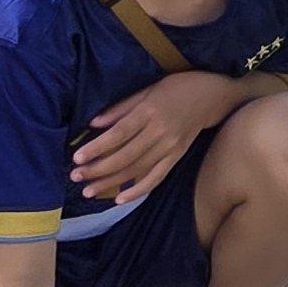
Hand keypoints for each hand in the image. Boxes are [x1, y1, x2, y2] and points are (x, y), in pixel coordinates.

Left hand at [73, 70, 228, 203]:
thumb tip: (93, 124)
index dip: (97, 147)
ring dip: (111, 182)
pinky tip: (119, 199)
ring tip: (89, 190)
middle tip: (76, 177)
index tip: (77, 158)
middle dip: (98, 169)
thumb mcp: (147, 89)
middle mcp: (160, 132)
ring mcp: (170, 147)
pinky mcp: (177, 157)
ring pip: (137, 170)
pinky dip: (138, 190)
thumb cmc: (176, 88)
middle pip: (125, 156)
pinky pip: (156, 177)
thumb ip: (120, 108)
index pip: (118, 134)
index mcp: (149, 111)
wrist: (211, 96)